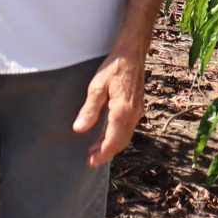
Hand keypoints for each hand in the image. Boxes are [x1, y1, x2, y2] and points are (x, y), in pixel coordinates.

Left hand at [72, 51, 145, 166]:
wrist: (132, 55)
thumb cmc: (112, 68)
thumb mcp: (96, 87)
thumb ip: (89, 110)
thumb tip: (79, 130)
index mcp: (123, 111)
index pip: (113, 140)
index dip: (102, 154)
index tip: (90, 162)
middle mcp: (133, 114)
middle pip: (121, 141)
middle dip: (106, 152)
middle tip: (90, 159)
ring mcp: (137, 111)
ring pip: (125, 136)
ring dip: (112, 145)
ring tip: (95, 150)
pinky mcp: (137, 107)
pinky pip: (128, 128)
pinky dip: (117, 136)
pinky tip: (106, 135)